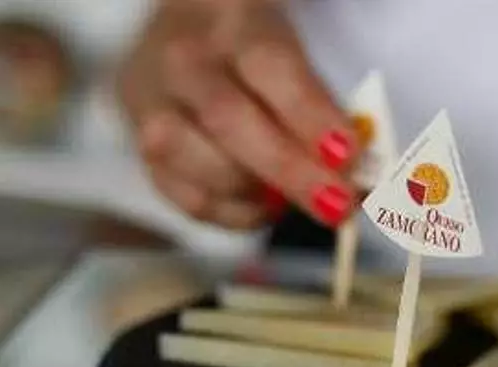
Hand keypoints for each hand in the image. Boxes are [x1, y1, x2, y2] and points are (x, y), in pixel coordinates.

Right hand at [116, 0, 359, 229]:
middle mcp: (182, 58)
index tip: (349, 155)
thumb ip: (323, 105)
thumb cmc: (254, 49)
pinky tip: (264, 209)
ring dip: (253, 193)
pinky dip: (231, 213)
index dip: (309, 114)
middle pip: (228, 118)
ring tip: (293, 203)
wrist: (182, 34)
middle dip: (290, 171)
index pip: (270, 66)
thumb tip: (358, 174)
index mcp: (233, 21)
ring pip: (193, 160)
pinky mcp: (139, 146)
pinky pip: (182, 195)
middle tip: (337, 206)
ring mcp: (150, 102)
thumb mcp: (292, 53)